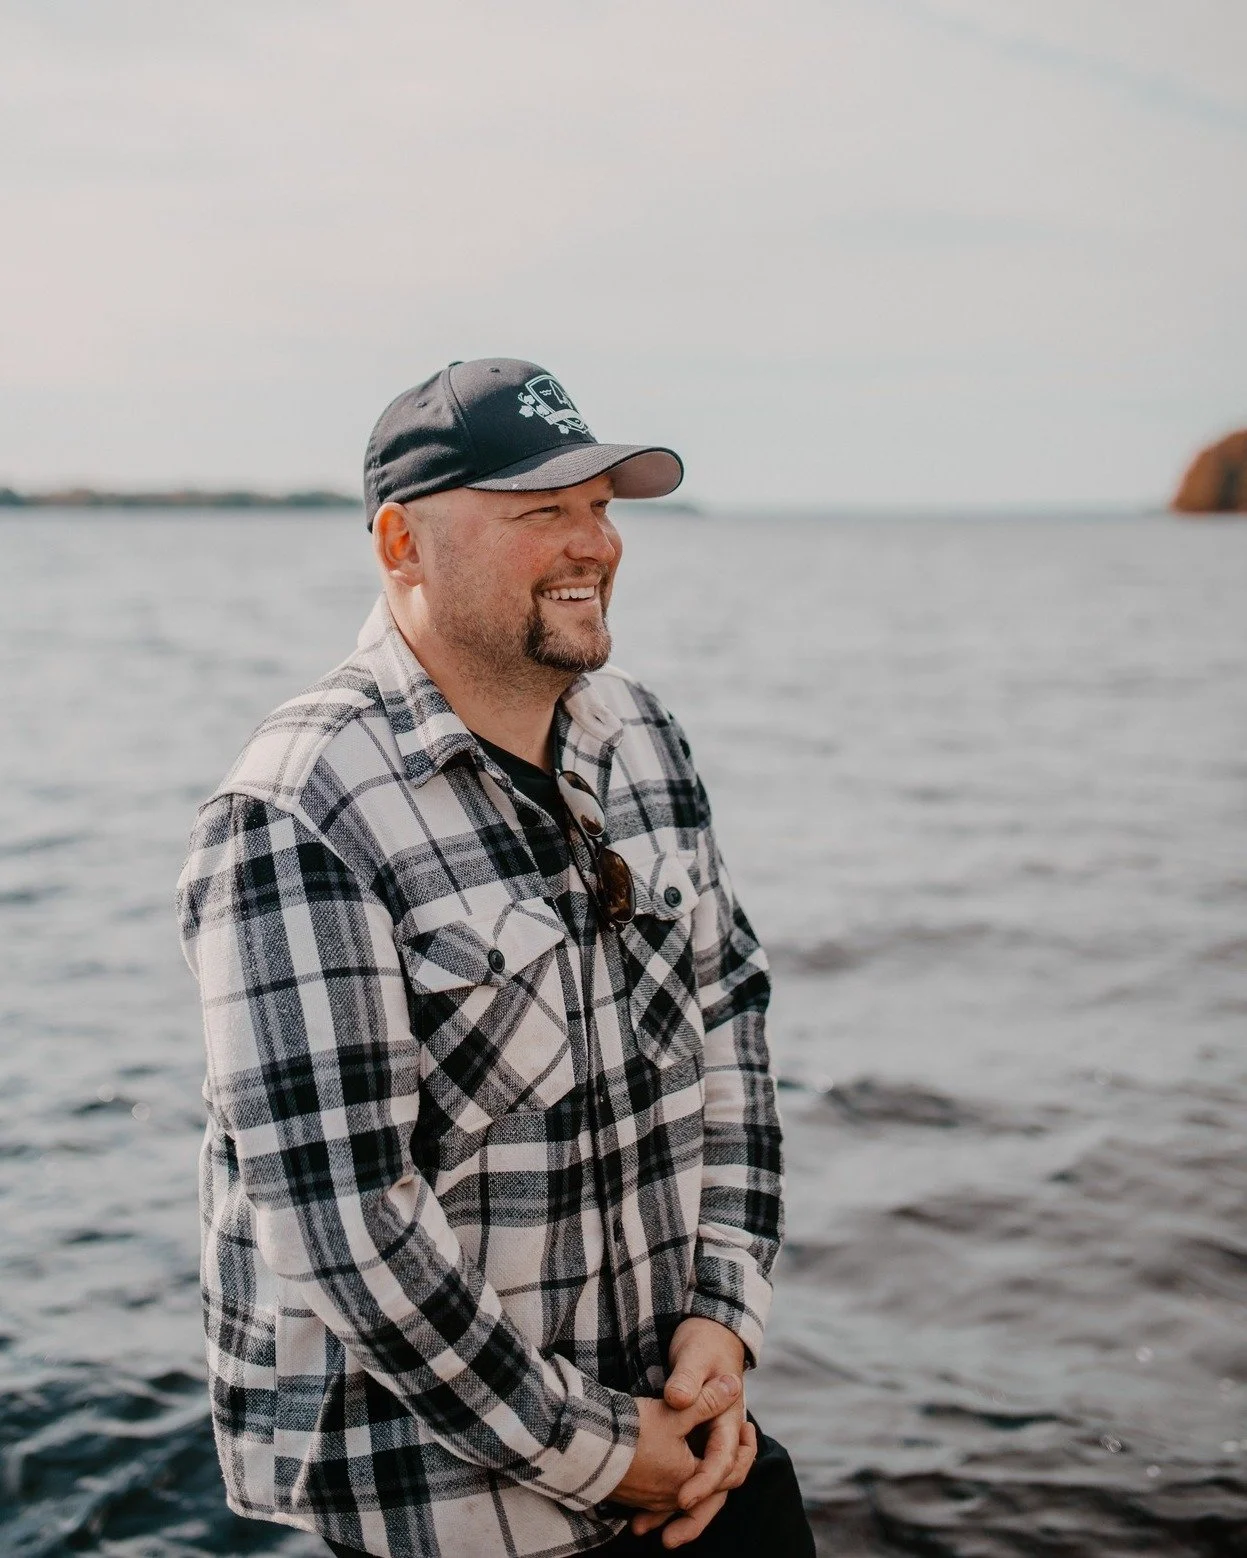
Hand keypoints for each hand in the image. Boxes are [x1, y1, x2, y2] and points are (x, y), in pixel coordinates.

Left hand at [629, 1317, 755, 1547]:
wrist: (713, 1334)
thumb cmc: (704, 1344)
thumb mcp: (694, 1357)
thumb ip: (688, 1380)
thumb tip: (678, 1399)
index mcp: (729, 1420)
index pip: (722, 1460)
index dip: (704, 1482)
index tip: (682, 1500)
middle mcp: (723, 1437)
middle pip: (717, 1487)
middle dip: (693, 1516)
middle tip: (667, 1539)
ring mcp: (710, 1442)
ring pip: (701, 1488)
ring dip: (677, 1514)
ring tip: (643, 1530)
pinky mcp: (695, 1443)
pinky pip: (687, 1477)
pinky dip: (667, 1496)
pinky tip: (640, 1509)